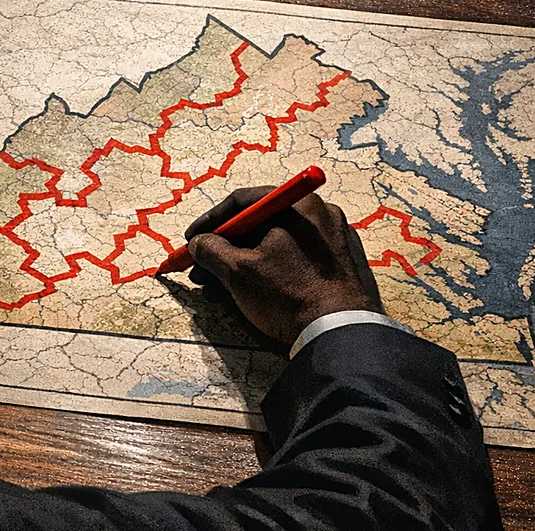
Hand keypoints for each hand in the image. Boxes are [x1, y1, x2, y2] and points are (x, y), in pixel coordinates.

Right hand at [185, 189, 382, 344]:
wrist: (341, 333)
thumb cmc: (290, 297)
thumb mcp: (238, 273)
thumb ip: (211, 251)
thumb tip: (198, 243)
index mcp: (297, 205)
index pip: (243, 202)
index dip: (210, 222)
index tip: (192, 240)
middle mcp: (320, 214)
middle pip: (260, 224)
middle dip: (226, 248)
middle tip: (203, 269)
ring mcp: (335, 239)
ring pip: (277, 244)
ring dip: (245, 263)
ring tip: (221, 290)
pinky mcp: (342, 264)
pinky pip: (298, 259)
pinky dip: (272, 271)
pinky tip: (253, 294)